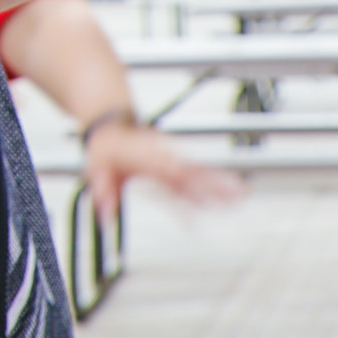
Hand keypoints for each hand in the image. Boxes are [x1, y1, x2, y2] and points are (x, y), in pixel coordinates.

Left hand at [82, 122, 246, 216]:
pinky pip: (197, 171)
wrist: (112, 126)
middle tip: (235, 197)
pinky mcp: (175, 161)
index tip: (199, 194)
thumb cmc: (106, 147)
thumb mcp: (96, 168)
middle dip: (214, 185)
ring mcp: (171, 157)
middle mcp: (163, 156)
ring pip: (200, 171)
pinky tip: (228, 190)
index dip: (185, 182)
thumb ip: (102, 189)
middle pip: (192, 171)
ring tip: (242, 195)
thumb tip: (106, 212)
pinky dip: (214, 180)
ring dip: (220, 183)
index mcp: (146, 157)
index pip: (168, 170)